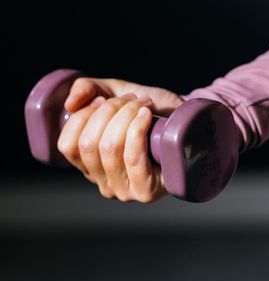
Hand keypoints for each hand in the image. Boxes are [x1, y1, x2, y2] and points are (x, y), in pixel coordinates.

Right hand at [57, 77, 184, 202]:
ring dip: (126, 116)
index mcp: (90, 164)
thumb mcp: (116, 93)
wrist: (188, 121)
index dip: (84, 116)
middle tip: (131, 100)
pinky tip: (146, 115)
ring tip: (142, 105)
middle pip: (90, 144)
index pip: (68, 145)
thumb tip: (70, 104)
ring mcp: (125, 190)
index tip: (105, 99)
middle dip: (110, 111)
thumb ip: (88, 90)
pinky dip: (137, 129)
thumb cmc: (152, 110)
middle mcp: (103, 183)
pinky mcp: (146, 191)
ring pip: (110, 148)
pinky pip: (133, 158)